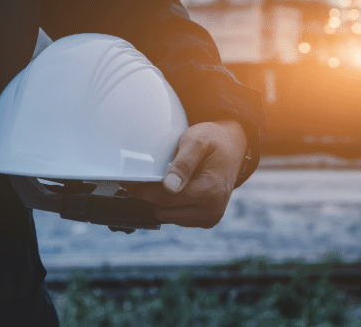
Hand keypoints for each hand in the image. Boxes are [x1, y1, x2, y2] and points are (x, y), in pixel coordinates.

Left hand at [125, 120, 246, 227]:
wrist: (232, 146)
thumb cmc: (214, 141)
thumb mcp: (196, 141)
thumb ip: (183, 163)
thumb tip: (170, 187)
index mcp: (210, 192)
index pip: (163, 198)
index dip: (142, 189)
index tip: (128, 181)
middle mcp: (212, 210)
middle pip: (163, 209)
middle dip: (153, 194)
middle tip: (151, 175)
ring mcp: (210, 217)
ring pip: (168, 216)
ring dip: (163, 200)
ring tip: (170, 180)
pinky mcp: (206, 220)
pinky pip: (177, 218)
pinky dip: (172, 205)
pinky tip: (179, 189)